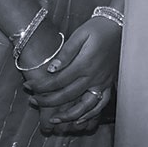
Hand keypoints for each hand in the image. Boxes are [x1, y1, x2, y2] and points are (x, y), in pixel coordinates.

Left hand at [21, 14, 118, 134]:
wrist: (119, 26)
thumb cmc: (97, 29)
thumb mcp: (79, 35)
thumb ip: (66, 53)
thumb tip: (51, 69)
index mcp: (84, 64)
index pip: (58, 81)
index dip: (42, 86)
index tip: (28, 87)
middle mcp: (94, 77)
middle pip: (67, 95)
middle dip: (48, 101)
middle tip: (33, 101)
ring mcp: (102, 83)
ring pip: (85, 106)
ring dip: (69, 116)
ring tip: (55, 120)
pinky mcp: (108, 84)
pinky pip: (100, 104)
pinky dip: (90, 114)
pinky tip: (79, 120)